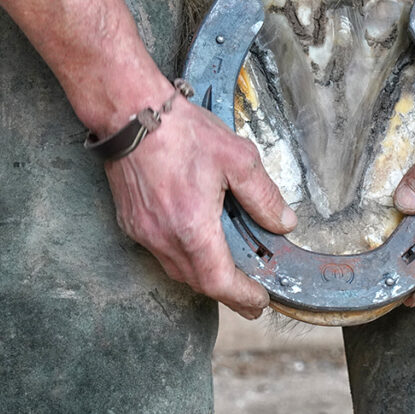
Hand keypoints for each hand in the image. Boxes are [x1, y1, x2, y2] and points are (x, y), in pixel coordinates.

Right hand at [105, 95, 296, 319]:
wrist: (130, 113)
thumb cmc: (181, 132)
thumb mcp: (237, 158)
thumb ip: (263, 196)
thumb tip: (283, 222)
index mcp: (192, 228)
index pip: (219, 282)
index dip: (242, 297)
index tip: (259, 301)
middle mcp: (163, 238)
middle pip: (198, 282)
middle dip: (227, 293)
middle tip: (250, 297)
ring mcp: (143, 232)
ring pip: (177, 270)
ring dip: (203, 276)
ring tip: (227, 273)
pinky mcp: (131, 222)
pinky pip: (160, 253)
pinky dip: (183, 257)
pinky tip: (196, 243)